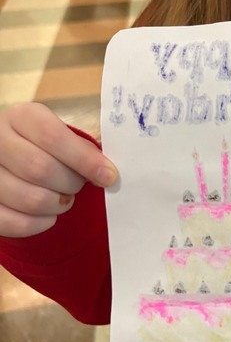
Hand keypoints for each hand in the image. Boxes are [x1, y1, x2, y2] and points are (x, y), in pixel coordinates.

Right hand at [0, 103, 117, 238]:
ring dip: (57, 205)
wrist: (6, 156)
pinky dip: (39, 224)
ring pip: (29, 199)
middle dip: (71, 183)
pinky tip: (48, 216)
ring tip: (63, 199)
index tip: (109, 176)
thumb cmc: (42, 145)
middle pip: (40, 169)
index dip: (84, 160)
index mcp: (20, 117)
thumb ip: (80, 146)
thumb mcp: (58, 132)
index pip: (52, 137)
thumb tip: (106, 171)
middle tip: (79, 186)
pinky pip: (14, 223)